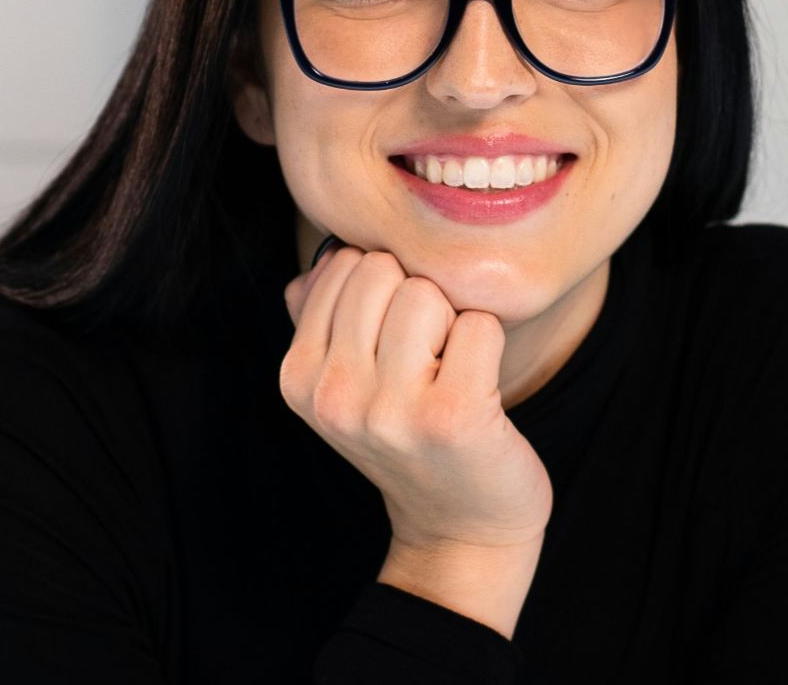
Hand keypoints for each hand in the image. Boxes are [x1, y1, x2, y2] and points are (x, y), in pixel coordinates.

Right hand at [280, 240, 553, 555]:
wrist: (461, 527)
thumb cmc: (411, 439)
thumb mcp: (348, 385)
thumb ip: (324, 318)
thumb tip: (321, 260)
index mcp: (298, 377)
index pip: (343, 264)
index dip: (383, 290)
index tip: (391, 345)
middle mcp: (333, 395)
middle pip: (382, 269)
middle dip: (415, 299)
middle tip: (425, 360)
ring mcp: (390, 410)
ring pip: (427, 291)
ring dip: (451, 323)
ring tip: (447, 375)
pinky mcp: (452, 417)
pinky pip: (480, 324)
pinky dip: (489, 345)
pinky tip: (478, 390)